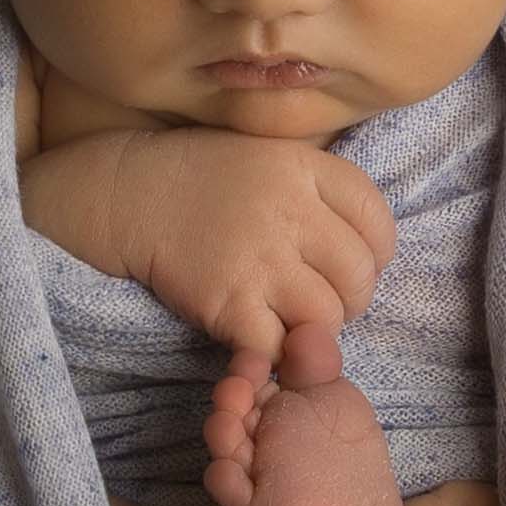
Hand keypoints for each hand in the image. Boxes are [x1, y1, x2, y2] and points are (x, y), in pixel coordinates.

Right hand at [24, 126, 394, 359]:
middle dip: (351, 298)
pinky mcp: (227, 302)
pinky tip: (260, 334)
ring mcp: (259, 260)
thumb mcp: (270, 155)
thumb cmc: (203, 176)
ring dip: (317, 329)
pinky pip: (277, 345)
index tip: (354, 263)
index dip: (376, 253)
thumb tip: (366, 240)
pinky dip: (275, 351)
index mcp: (305, 169)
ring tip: (294, 319)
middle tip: (323, 299)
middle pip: (359, 275)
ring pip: (326, 317)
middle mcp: (290, 212)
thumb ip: (319, 187)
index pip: (378, 221)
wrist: (127, 193)